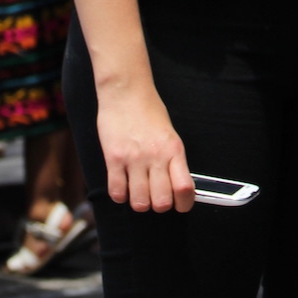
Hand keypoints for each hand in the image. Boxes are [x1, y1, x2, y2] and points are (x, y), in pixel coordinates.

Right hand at [96, 84, 195, 213]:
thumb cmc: (149, 113)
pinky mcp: (113, 159)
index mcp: (174, 150)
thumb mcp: (170, 136)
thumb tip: (176, 189)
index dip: (184, 204)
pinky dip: (120, 195)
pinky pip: (117, 192)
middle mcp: (155, 156)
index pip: (184, 189)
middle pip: (161, 202)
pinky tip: (122, 186)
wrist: (126, 92)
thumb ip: (173, 161)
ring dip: (139, 203)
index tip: (180, 205)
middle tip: (155, 197)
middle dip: (159, 205)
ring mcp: (133, 159)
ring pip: (139, 202)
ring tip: (138, 192)